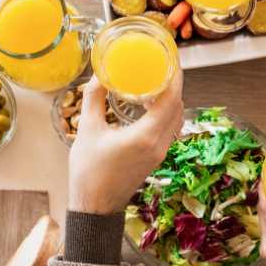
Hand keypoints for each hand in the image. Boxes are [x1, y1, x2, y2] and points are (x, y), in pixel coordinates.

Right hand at [67, 73, 183, 213]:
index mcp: (146, 136)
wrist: (95, 207)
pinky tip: (148, 104)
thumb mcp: (87, 130)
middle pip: (178, 106)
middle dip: (173, 83)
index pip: (172, 99)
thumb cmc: (88, 171)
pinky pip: (169, 128)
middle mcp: (160, 143)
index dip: (174, 76)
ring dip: (171, 98)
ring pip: (176, 118)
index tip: (170, 57)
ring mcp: (160, 152)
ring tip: (154, 81)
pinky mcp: (156, 157)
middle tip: (161, 64)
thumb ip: (94, 99)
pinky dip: (165, 112)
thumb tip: (100, 74)